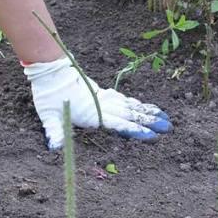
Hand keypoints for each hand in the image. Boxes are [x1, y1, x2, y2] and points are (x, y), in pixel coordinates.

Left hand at [24, 56, 172, 149]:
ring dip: (147, 111)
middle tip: (169, 127)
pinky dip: (136, 103)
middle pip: (130, 114)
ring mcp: (103, 98)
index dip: (136, 130)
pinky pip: (123, 99)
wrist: (51, 69)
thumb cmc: (48, 94)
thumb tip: (54, 148)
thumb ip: (55, 132)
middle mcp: (102, 106)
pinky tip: (143, 107)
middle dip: (150, 121)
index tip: (152, 136)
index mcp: (92, 114)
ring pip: (130, 105)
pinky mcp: (101, 93)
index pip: (119, 124)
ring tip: (164, 116)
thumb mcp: (48, 116)